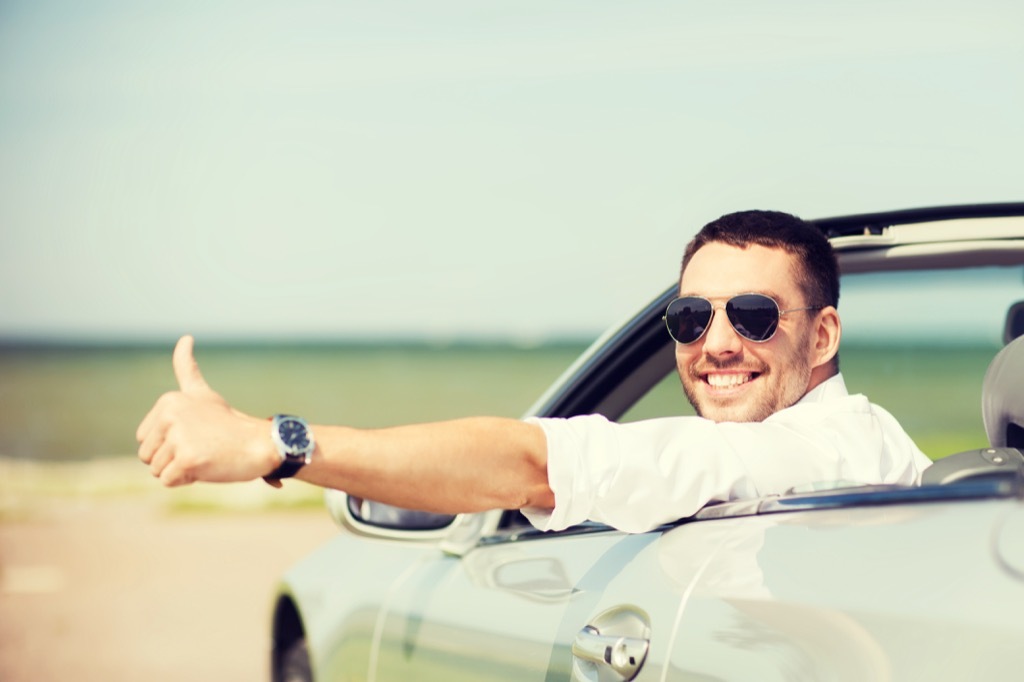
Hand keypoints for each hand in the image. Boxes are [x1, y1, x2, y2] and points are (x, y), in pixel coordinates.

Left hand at [136, 335, 276, 485]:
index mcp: (169, 401)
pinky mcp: (187, 458)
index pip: (144, 439)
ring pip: (157, 470)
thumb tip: (185, 337)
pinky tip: (208, 466)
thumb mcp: (202, 394)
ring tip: (206, 455)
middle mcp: (170, 415)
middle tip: (202, 447)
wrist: (261, 444)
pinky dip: (188, 480)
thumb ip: (186, 368)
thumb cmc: (230, 425)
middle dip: (171, 459)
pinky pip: (169, 480)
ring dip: (181, 470)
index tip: (196, 434)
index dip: (168, 445)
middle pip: (146, 456)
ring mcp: (179, 436)